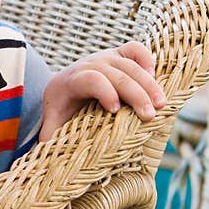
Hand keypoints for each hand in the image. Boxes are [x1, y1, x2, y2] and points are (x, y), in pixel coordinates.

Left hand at [39, 41, 165, 140]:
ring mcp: (105, 58)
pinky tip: (155, 78)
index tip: (114, 111)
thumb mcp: (51, 125)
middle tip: (148, 116)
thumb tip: (47, 159)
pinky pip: (135, 49)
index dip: (104, 91)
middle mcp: (88, 65)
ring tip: (161, 105)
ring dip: (148, 84)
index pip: (90, 79)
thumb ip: (51, 140)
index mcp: (70, 81)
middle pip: (116, 74)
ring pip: (130, 64)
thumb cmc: (60, 111)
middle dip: (134, 94)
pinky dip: (147, 59)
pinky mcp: (118, 55)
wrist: (62, 88)